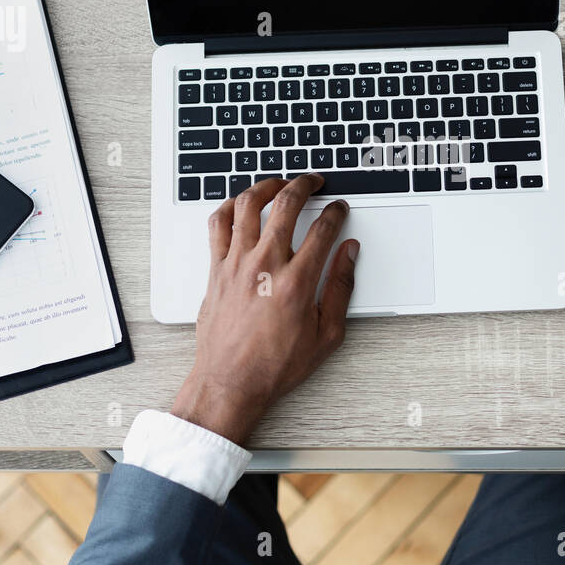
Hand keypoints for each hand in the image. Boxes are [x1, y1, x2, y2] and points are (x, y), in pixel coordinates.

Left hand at [170, 174, 358, 444]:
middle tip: (314, 182)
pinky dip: (230, 207)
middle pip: (286, 204)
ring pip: (247, 205)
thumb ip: (340, 288)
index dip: (336, 212)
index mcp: (296, 281)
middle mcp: (265, 265)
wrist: (230, 382)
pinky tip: (240, 205)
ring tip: (279, 183)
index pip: (323, 228)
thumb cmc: (275, 365)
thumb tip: (349, 254)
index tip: (339, 208)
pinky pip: (218, 225)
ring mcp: (236, 264)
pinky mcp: (215, 269)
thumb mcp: (326, 334)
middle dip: (305, 184)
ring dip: (266, 186)